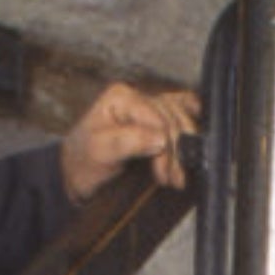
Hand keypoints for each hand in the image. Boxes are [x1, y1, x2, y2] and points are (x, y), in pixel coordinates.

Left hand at [59, 82, 197, 201]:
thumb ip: (129, 141)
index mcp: (121, 97)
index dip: (166, 148)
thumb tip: (161, 139)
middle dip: (177, 151)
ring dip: (186, 144)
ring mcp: (147, 103)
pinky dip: (192, 117)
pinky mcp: (155, 115)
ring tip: (179, 174)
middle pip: (172, 118)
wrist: (79, 173)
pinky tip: (195, 133)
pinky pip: (182, 106)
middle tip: (174, 180)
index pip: (157, 118)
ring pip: (181, 115)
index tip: (165, 175)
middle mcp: (136, 95)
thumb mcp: (101, 152)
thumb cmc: (85, 162)